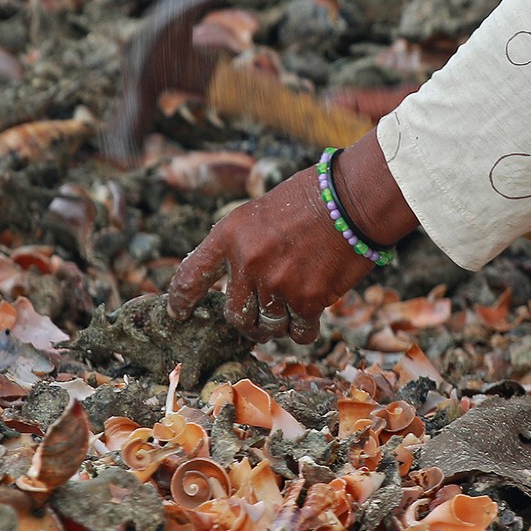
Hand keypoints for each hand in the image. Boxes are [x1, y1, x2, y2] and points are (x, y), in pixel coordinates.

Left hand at [166, 170, 373, 342]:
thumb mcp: (260, 213)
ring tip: (289, 312)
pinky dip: (303, 331)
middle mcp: (247, 263)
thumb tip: (240, 284)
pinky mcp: (307, 300)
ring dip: (278, 326)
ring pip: (268, 327)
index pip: (192, 274)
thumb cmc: (311, 198)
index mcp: (229, 235)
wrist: (352, 199)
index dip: (181, 299)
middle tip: (259, 318)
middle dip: (247, 322)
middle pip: (235, 316)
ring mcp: (276, 284)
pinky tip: (309, 319)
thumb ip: (244, 246)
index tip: (178, 313)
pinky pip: (299, 332)